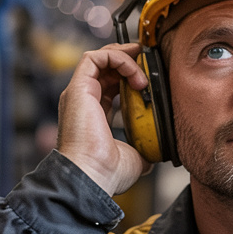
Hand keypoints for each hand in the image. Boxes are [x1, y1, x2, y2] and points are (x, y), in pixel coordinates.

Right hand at [56, 43, 151, 196]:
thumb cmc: (106, 173)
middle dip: (129, 60)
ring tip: (143, 77)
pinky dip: (117, 58)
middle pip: (105, 66)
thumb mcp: (134, 157)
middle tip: (148, 65)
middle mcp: (84, 100)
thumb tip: (154, 154)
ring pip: (99, 57)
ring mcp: (79, 93)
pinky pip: (94, 58)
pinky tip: (134, 74)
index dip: (130, 75)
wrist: (92, 176)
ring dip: (126, 59)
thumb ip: (142, 148)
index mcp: (95, 114)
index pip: (111, 84)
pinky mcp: (78, 88)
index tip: (149, 78)